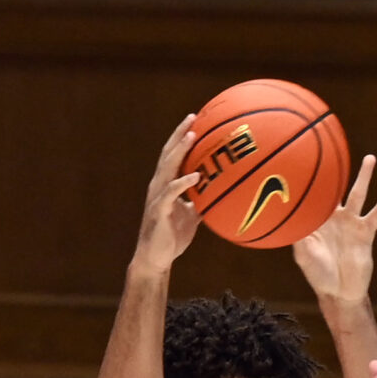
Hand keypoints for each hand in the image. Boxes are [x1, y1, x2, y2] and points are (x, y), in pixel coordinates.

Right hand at [133, 116, 202, 274]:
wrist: (156, 259)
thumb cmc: (173, 238)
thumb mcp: (191, 216)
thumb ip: (201, 202)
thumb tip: (220, 194)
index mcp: (166, 185)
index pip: (173, 155)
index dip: (182, 138)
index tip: (195, 121)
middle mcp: (159, 186)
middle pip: (168, 153)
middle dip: (179, 135)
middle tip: (192, 117)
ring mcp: (157, 197)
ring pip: (167, 167)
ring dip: (180, 150)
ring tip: (192, 135)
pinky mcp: (159, 210)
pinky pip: (171, 192)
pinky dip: (183, 182)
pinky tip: (196, 175)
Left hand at [290, 155, 376, 304]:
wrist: (339, 292)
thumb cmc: (318, 274)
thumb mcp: (304, 255)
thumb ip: (298, 237)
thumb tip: (290, 220)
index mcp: (317, 221)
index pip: (314, 196)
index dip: (310, 181)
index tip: (305, 161)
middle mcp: (335, 218)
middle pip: (336, 188)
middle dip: (337, 171)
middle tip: (336, 148)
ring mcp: (351, 224)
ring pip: (359, 195)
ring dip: (364, 177)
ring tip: (370, 158)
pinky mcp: (365, 233)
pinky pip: (376, 215)